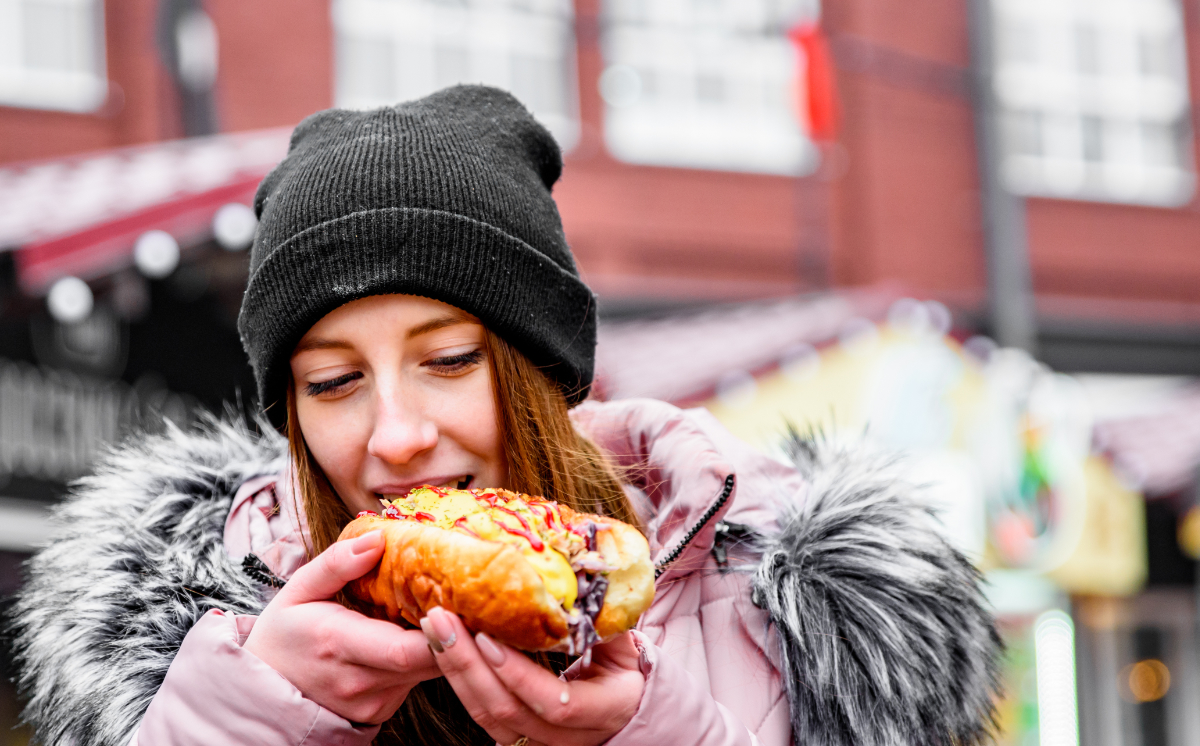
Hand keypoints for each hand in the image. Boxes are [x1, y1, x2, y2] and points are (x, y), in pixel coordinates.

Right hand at [242, 531, 441, 723]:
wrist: (264, 689)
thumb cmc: (286, 633)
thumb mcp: (300, 589)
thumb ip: (338, 563)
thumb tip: (377, 538)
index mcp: (338, 643)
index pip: (405, 650)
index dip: (441, 631)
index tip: (459, 604)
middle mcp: (359, 680)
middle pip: (429, 662)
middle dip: (457, 633)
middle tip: (472, 601)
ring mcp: (372, 701)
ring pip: (428, 673)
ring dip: (445, 644)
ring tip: (454, 610)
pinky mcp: (382, 710)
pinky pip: (416, 681)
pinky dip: (427, 659)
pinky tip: (424, 636)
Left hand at [420, 607, 644, 745]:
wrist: (625, 704)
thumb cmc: (624, 667)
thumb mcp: (623, 643)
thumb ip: (601, 620)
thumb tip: (580, 576)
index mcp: (606, 710)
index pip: (556, 704)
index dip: (519, 674)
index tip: (487, 637)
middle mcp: (571, 738)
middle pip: (509, 713)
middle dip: (469, 665)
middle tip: (442, 620)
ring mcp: (541, 743)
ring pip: (488, 719)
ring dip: (456, 672)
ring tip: (435, 629)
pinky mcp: (518, 739)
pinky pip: (481, 716)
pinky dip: (460, 682)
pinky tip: (445, 649)